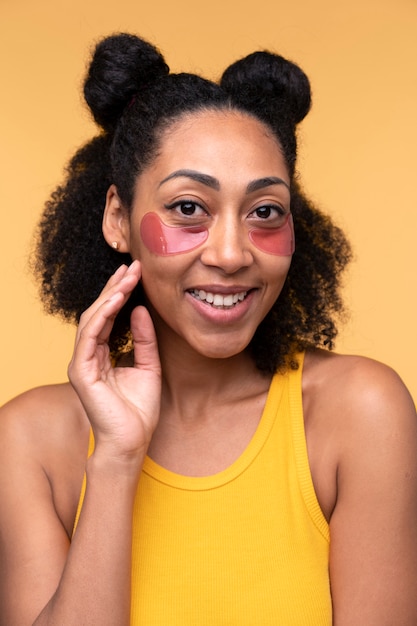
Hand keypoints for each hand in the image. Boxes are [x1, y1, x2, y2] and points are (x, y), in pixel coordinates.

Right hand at [68, 261, 160, 462]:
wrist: (133, 440)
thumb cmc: (138, 409)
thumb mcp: (149, 365)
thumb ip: (144, 339)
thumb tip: (141, 309)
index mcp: (102, 354)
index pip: (109, 316)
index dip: (121, 293)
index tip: (137, 273)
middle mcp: (89, 355)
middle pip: (99, 312)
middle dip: (116, 287)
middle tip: (133, 266)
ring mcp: (82, 362)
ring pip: (92, 319)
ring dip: (110, 295)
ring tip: (127, 277)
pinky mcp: (81, 371)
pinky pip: (90, 335)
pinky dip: (102, 315)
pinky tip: (117, 299)